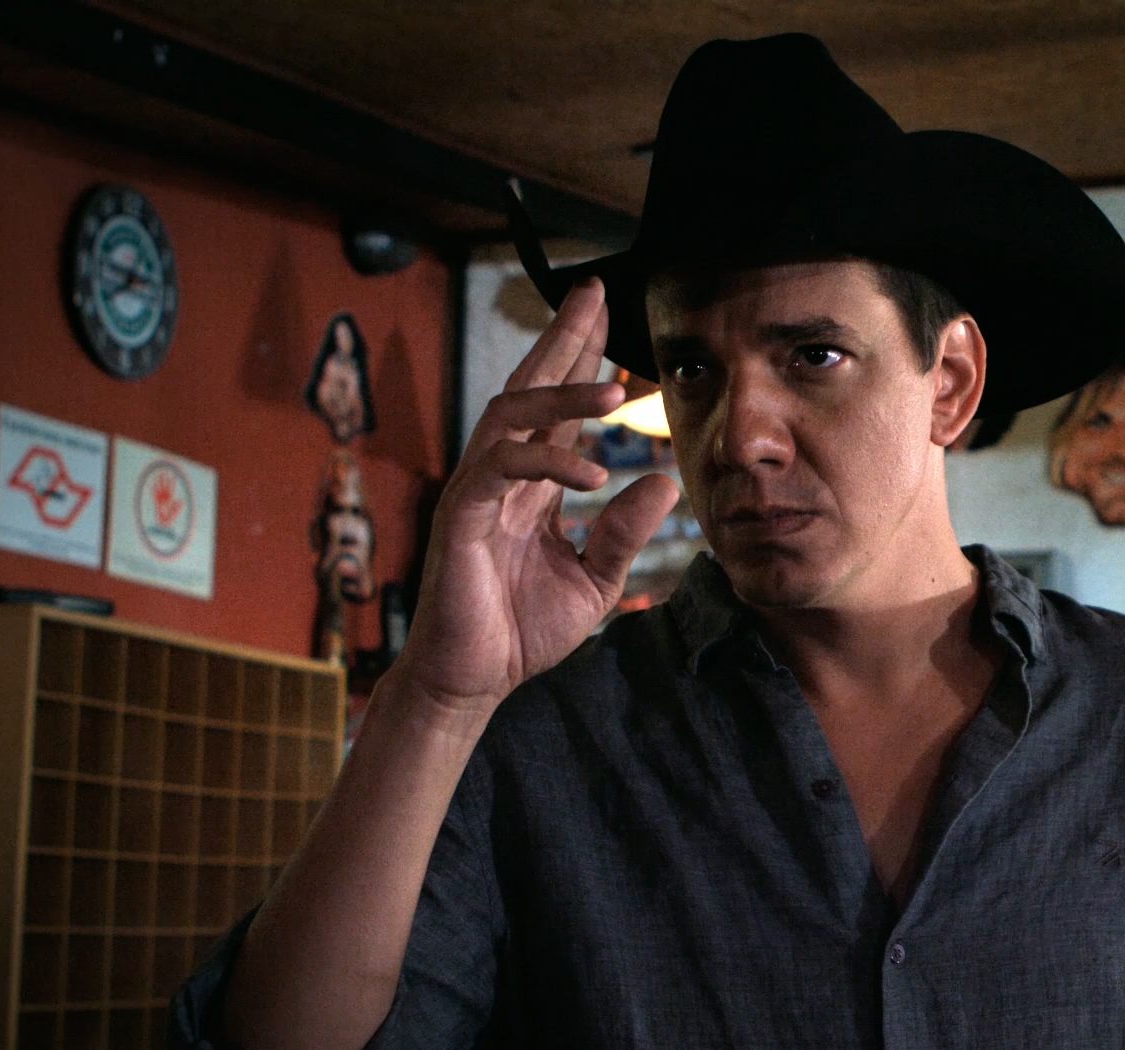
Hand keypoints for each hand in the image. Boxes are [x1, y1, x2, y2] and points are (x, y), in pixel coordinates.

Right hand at [391, 279, 678, 734]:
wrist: (473, 681)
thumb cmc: (522, 631)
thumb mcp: (596, 580)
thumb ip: (625, 532)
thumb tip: (664, 483)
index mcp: (529, 486)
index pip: (555, 407)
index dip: (579, 359)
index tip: (607, 316)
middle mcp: (499, 475)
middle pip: (528, 385)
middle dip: (562, 338)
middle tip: (593, 292)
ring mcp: (475, 491)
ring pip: (511, 413)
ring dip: (562, 393)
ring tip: (617, 387)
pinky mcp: (459, 516)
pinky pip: (501, 469)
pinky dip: (547, 463)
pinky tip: (592, 474)